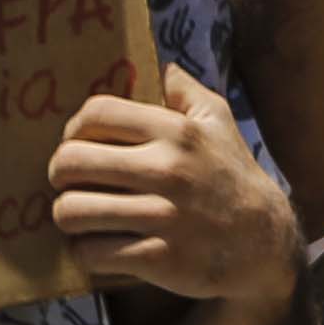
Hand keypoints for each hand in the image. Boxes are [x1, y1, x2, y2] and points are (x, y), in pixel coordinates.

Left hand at [51, 68, 305, 303]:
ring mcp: (163, 216)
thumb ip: (188, 92)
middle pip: (70, 162)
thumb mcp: (220, 124)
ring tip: (82, 215)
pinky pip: (90, 253)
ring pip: (71, 211)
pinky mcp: (158, 258)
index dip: (74, 129)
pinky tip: (102, 244)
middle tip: (73, 182)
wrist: (263, 240)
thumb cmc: (232, 176)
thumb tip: (165, 66)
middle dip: (60, 174)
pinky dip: (87, 252)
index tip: (79, 143)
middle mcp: (168, 170)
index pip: (97, 114)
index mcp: (178, 133)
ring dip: (68, 215)